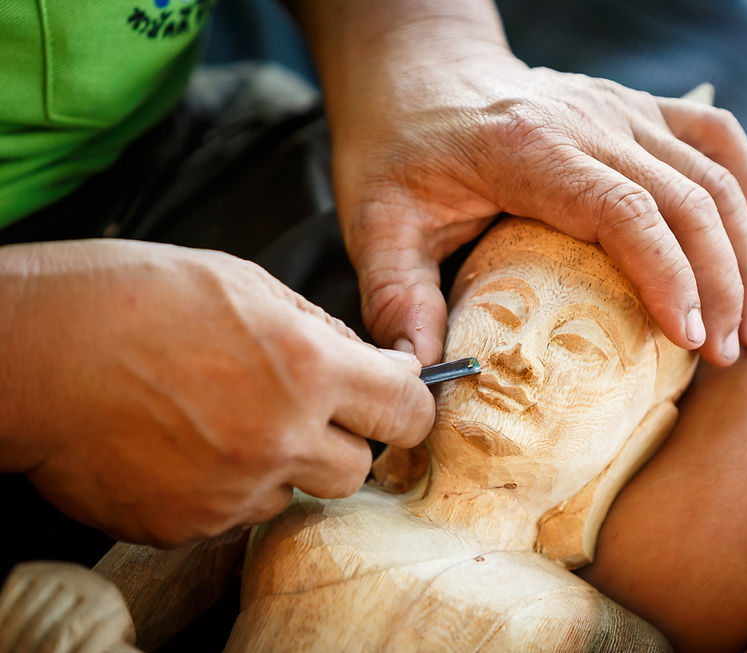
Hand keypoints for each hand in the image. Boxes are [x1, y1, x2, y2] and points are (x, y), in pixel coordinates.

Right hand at [0, 240, 433, 545]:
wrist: (29, 352)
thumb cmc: (128, 298)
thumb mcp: (243, 281)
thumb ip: (319, 327)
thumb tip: (370, 362)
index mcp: (307, 367)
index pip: (409, 409)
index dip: (410, 402)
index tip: (396, 395)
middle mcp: (280, 437)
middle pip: (359, 467)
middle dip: (344, 438)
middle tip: (302, 404)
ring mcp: (233, 490)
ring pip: (296, 492)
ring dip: (282, 462)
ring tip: (226, 417)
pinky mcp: (188, 525)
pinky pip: (237, 514)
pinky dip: (226, 485)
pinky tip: (186, 443)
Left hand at [331, 54, 746, 366]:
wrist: (419, 76)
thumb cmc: (397, 152)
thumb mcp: (376, 224)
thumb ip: (396, 299)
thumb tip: (419, 378)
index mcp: (528, 149)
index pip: (623, 211)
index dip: (667, 275)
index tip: (687, 340)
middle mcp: (589, 119)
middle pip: (688, 198)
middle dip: (721, 282)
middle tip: (725, 354)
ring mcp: (620, 107)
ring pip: (716, 173)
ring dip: (746, 250)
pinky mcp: (637, 107)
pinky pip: (717, 137)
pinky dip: (745, 190)